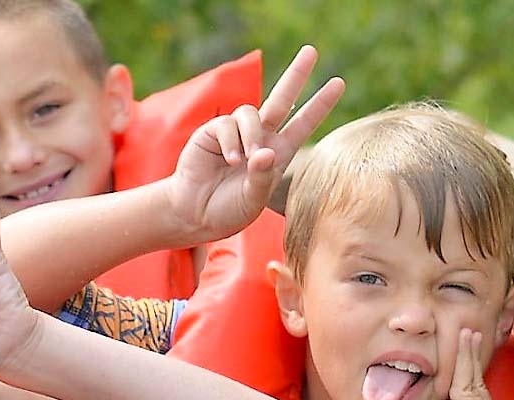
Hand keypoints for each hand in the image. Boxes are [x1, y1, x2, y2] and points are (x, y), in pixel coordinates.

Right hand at [165, 45, 344, 243]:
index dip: (320, 104)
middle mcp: (259, 138)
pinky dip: (230, 142)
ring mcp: (236, 133)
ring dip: (251, 134)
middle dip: (296, 75)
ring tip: (243, 160)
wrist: (194, 214)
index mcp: (277, 153)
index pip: (302, 124)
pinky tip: (228, 160)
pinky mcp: (212, 133)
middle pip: (281, 100)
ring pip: (251, 112)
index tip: (338, 82)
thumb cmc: (227, 210)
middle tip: (311, 51)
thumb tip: (264, 152)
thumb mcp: (252, 200)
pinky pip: (226, 125)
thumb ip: (261, 178)